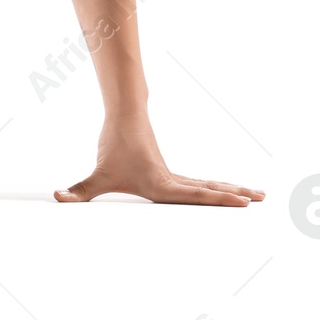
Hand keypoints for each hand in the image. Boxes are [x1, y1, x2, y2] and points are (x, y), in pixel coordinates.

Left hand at [55, 114, 263, 205]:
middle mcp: (174, 182)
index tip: (242, 202)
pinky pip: (202, 183)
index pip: (195, 195)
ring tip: (259, 195)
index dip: (219, 199)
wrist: (124, 118)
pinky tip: (231, 191)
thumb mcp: (98, 176)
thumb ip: (79, 192)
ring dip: (233, 189)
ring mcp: (176, 177)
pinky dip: (219, 188)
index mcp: (162, 186)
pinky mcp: (174, 174)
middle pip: (210, 189)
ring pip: (210, 184)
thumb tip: (58, 198)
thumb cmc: (114, 148)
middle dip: (235, 196)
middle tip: (261, 198)